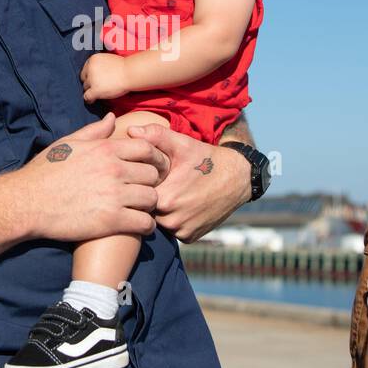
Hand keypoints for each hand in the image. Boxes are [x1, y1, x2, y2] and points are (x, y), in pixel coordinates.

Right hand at [11, 112, 169, 241]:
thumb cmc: (45, 172)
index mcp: (106, 149)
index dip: (153, 159)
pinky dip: (146, 226)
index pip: (147, 148)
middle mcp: (114, 169)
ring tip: (140, 209)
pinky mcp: (111, 220)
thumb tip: (112, 118)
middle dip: (152, 183)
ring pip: (152, 198)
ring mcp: (114, 195)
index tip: (150, 169)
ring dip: (149, 205)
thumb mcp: (69, 143)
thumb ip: (94, 132)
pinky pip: (145, 223)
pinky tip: (138, 225)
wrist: (27, 202)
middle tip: (145, 191)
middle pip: (153, 174)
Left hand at [80, 53, 130, 101]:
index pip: (85, 69)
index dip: (89, 75)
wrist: (130, 73)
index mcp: (93, 59)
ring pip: (85, 88)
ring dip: (91, 90)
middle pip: (84, 78)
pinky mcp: (95, 90)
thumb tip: (97, 72)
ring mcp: (92, 79)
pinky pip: (87, 96)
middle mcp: (90, 68)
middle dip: (89, 83)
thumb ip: (100, 64)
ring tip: (97, 93)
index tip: (93, 79)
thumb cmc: (124, 67)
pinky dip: (89, 99)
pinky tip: (93, 100)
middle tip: (96, 87)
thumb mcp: (108, 59)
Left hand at [126, 124, 251, 242]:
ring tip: (173, 193)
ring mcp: (182, 231)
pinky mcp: (189, 237)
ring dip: (161, 210)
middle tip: (164, 183)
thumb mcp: (182, 144)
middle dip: (150, 198)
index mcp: (165, 199)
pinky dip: (174, 219)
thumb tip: (130, 130)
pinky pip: (172, 230)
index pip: (138, 195)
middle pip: (147, 210)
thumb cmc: (206, 159)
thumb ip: (155, 136)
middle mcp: (172, 220)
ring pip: (158, 221)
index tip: (151, 175)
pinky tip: (182, 205)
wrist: (237, 178)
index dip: (141, 184)